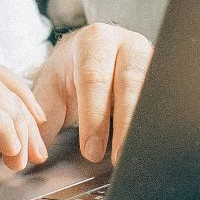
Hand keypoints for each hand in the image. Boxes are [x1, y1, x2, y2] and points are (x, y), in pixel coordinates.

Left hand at [31, 23, 153, 164]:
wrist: (96, 49)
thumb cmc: (73, 71)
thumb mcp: (52, 90)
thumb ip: (43, 120)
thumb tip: (34, 156)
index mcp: (94, 41)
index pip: (94, 78)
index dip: (93, 117)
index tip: (91, 151)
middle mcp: (127, 43)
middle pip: (130, 81)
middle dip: (124, 123)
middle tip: (118, 158)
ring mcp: (151, 56)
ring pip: (152, 90)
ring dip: (145, 125)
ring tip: (137, 155)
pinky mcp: (165, 72)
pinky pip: (165, 97)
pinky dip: (159, 121)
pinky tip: (153, 144)